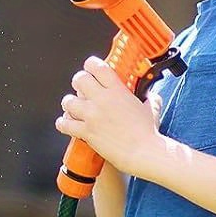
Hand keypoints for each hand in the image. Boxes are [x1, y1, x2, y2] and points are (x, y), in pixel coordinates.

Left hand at [55, 56, 163, 177]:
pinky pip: (64, 123)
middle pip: (79, 79)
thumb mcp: (151, 106)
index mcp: (118, 90)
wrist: (143, 151)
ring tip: (74, 107)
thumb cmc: (148, 132)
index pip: (98, 67)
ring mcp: (92, 115)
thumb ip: (147, 96)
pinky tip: (67, 123)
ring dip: (70, 103)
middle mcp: (102, 100)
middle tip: (81, 88)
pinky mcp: (86, 132)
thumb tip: (149, 94)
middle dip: (79, 82)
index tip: (90, 68)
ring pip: (68, 101)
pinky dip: (63, 123)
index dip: (91, 65)